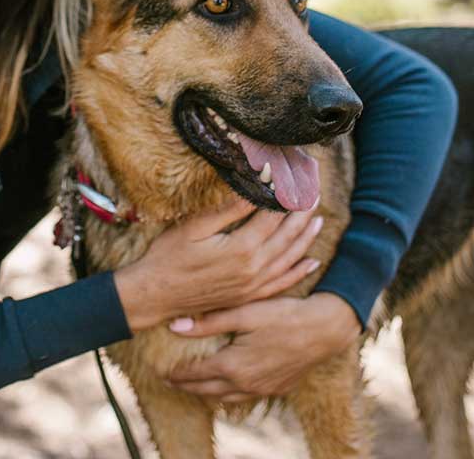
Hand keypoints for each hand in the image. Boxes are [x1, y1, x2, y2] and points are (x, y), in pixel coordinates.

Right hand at [113, 197, 323, 330]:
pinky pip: (282, 283)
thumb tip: (256, 189)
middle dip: (303, 211)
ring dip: (307, 237)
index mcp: (242, 248)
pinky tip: (311, 262)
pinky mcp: (249, 297)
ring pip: (290, 258)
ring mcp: (254, 286)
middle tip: (315, 191)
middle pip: (288, 235)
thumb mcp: (195, 227)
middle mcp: (254, 269)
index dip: (288, 194)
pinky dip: (299, 271)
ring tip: (318, 218)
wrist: (155, 295)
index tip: (297, 177)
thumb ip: (229, 210)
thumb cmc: (169, 256)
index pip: (275, 215)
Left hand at [166, 292, 360, 401]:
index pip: (194, 373)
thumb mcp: (244, 312)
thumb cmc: (284, 315)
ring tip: (192, 386)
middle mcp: (245, 383)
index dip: (175, 372)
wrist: (325, 329)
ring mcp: (262, 388)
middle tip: (169, 381)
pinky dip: (229, 394)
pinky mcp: (277, 388)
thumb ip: (208, 322)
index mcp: (232, 365)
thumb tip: (174, 327)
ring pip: (225, 398)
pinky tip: (227, 387)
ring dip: (206, 392)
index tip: (160, 370)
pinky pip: (246, 397)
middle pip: (206, 390)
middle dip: (185, 386)